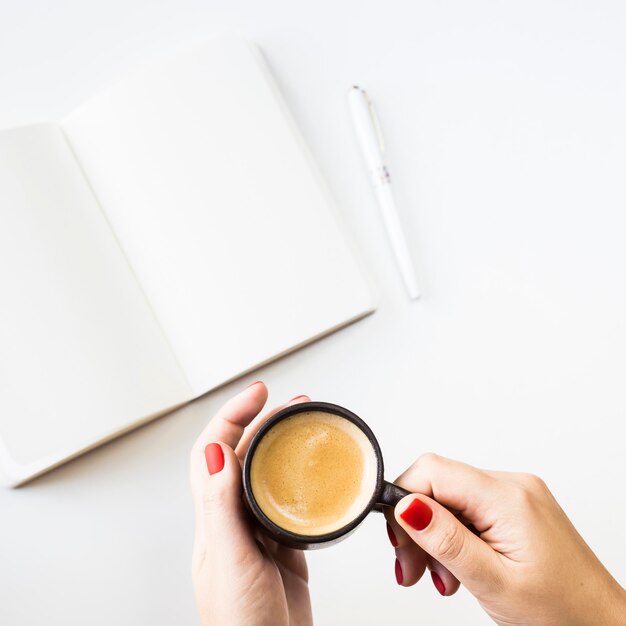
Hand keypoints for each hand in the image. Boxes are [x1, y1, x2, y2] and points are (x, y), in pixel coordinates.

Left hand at [190, 383, 312, 625]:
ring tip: (303, 424)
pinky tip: (313, 473)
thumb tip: (215, 452)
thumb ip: (222, 507)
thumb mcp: (230, 562)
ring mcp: (259, 532)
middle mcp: (233, 519)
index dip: (232, 415)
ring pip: (266, 474)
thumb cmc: (241, 624)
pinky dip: (301, 479)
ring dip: (281, 445)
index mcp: (214, 518)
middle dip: (262, 421)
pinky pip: (290, 502)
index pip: (214, 451)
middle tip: (289, 401)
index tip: (258, 393)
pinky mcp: (284, 546)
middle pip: (242, 455)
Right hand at [385, 453, 625, 625]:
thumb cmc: (562, 613)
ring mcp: (515, 495)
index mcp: (508, 497)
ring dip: (433, 538)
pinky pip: (467, 510)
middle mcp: (512, 485)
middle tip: (410, 570)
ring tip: (440, 579)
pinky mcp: (515, 508)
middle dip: (415, 526)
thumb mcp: (493, 582)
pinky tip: (457, 569)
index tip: (398, 540)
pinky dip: (453, 538)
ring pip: (449, 499)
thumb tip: (405, 504)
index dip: (404, 499)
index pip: (433, 470)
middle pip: (438, 485)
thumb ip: (446, 540)